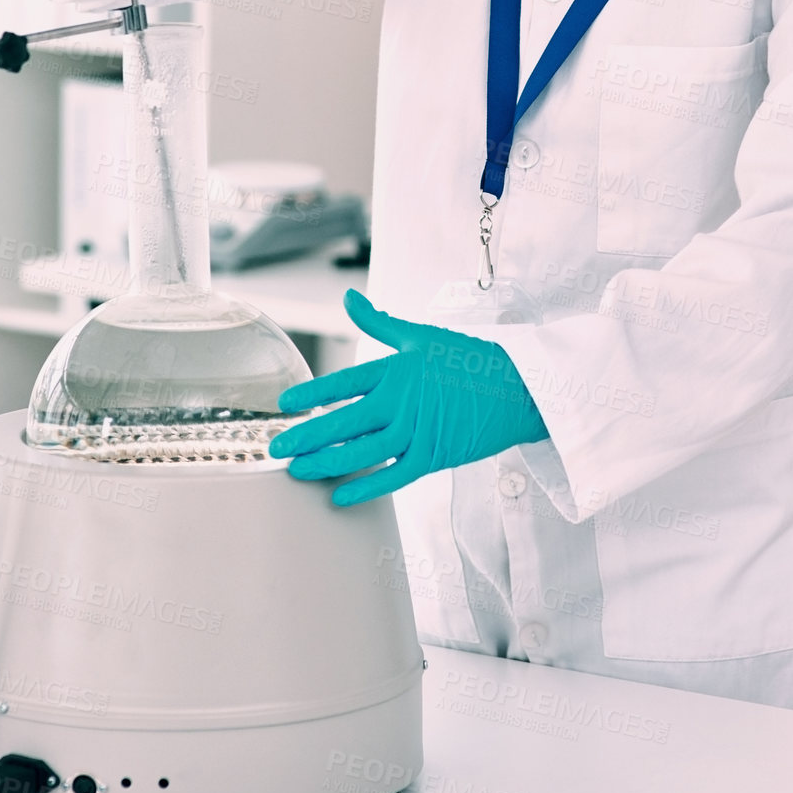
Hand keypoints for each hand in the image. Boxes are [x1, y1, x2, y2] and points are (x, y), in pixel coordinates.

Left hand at [268, 288, 547, 505]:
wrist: (516, 389)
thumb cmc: (468, 359)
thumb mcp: (420, 335)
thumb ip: (379, 321)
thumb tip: (349, 297)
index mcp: (396, 370)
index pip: (343, 383)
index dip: (311, 394)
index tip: (285, 404)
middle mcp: (402, 403)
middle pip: (345, 422)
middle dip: (307, 436)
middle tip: (276, 448)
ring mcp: (417, 433)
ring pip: (363, 453)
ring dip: (327, 463)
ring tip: (298, 471)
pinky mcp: (432, 457)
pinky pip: (393, 477)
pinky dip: (366, 488)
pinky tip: (340, 495)